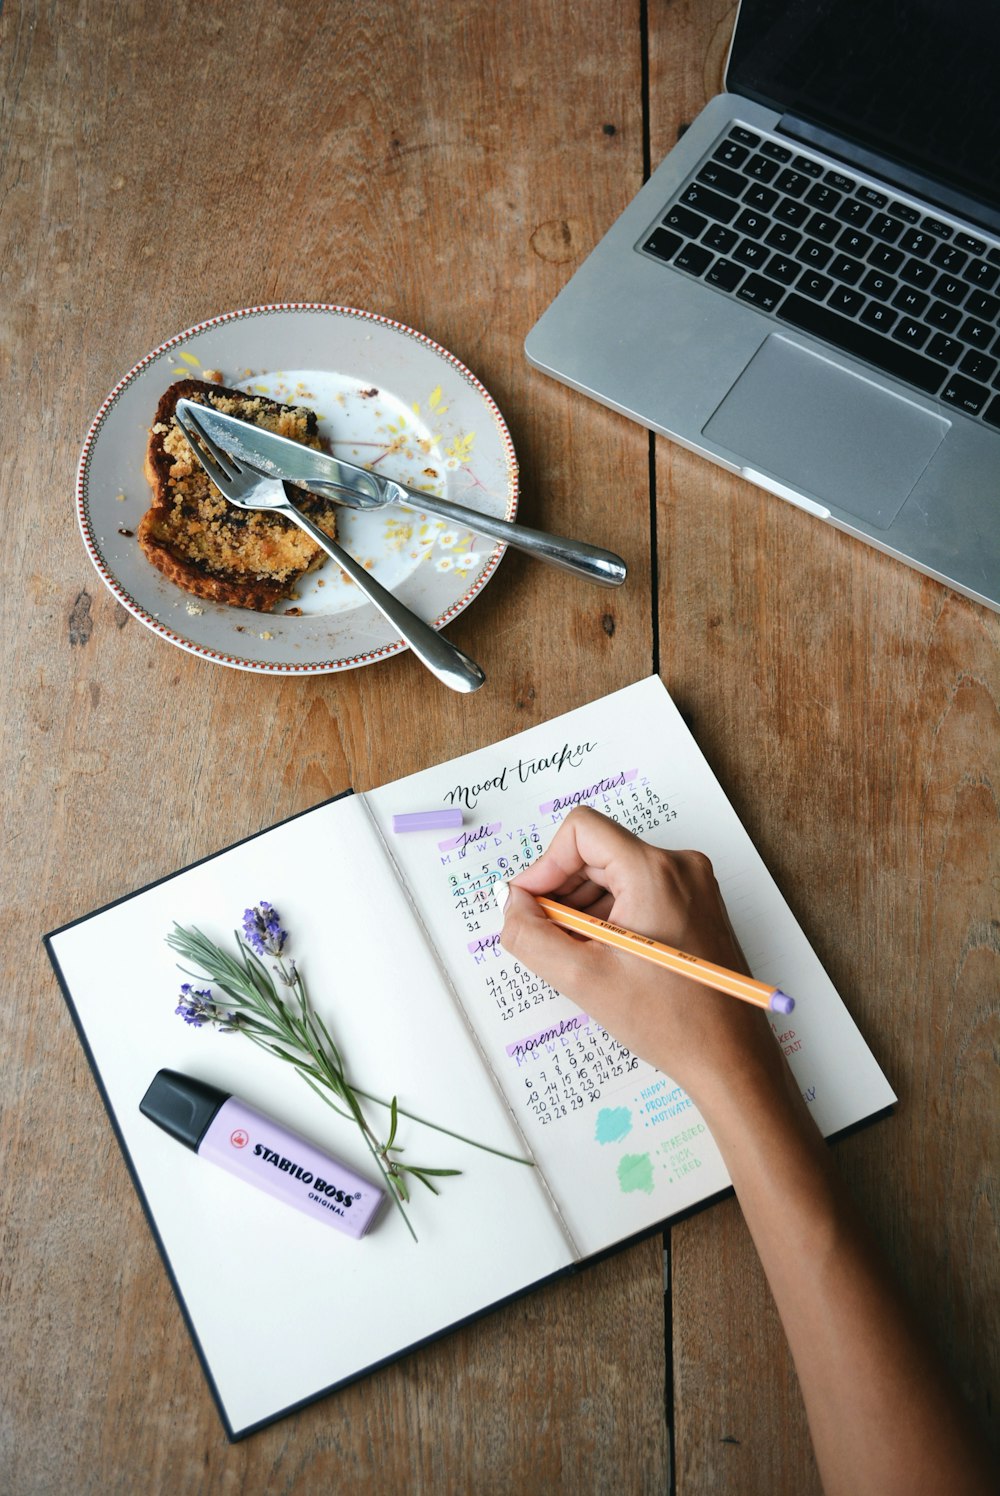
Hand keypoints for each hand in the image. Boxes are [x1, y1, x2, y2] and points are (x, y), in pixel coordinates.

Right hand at [498, 806, 783, 1110]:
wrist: (730, 1058)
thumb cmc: (672, 1021)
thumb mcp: (582, 979)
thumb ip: (531, 936)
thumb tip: (511, 907)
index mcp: (655, 872)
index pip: (581, 831)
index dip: (545, 865)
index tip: (531, 905)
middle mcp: (680, 867)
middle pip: (597, 853)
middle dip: (562, 892)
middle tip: (546, 936)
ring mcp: (693, 886)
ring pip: (615, 873)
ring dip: (584, 907)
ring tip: (577, 954)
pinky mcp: (697, 905)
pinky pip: (638, 892)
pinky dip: (610, 916)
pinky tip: (602, 957)